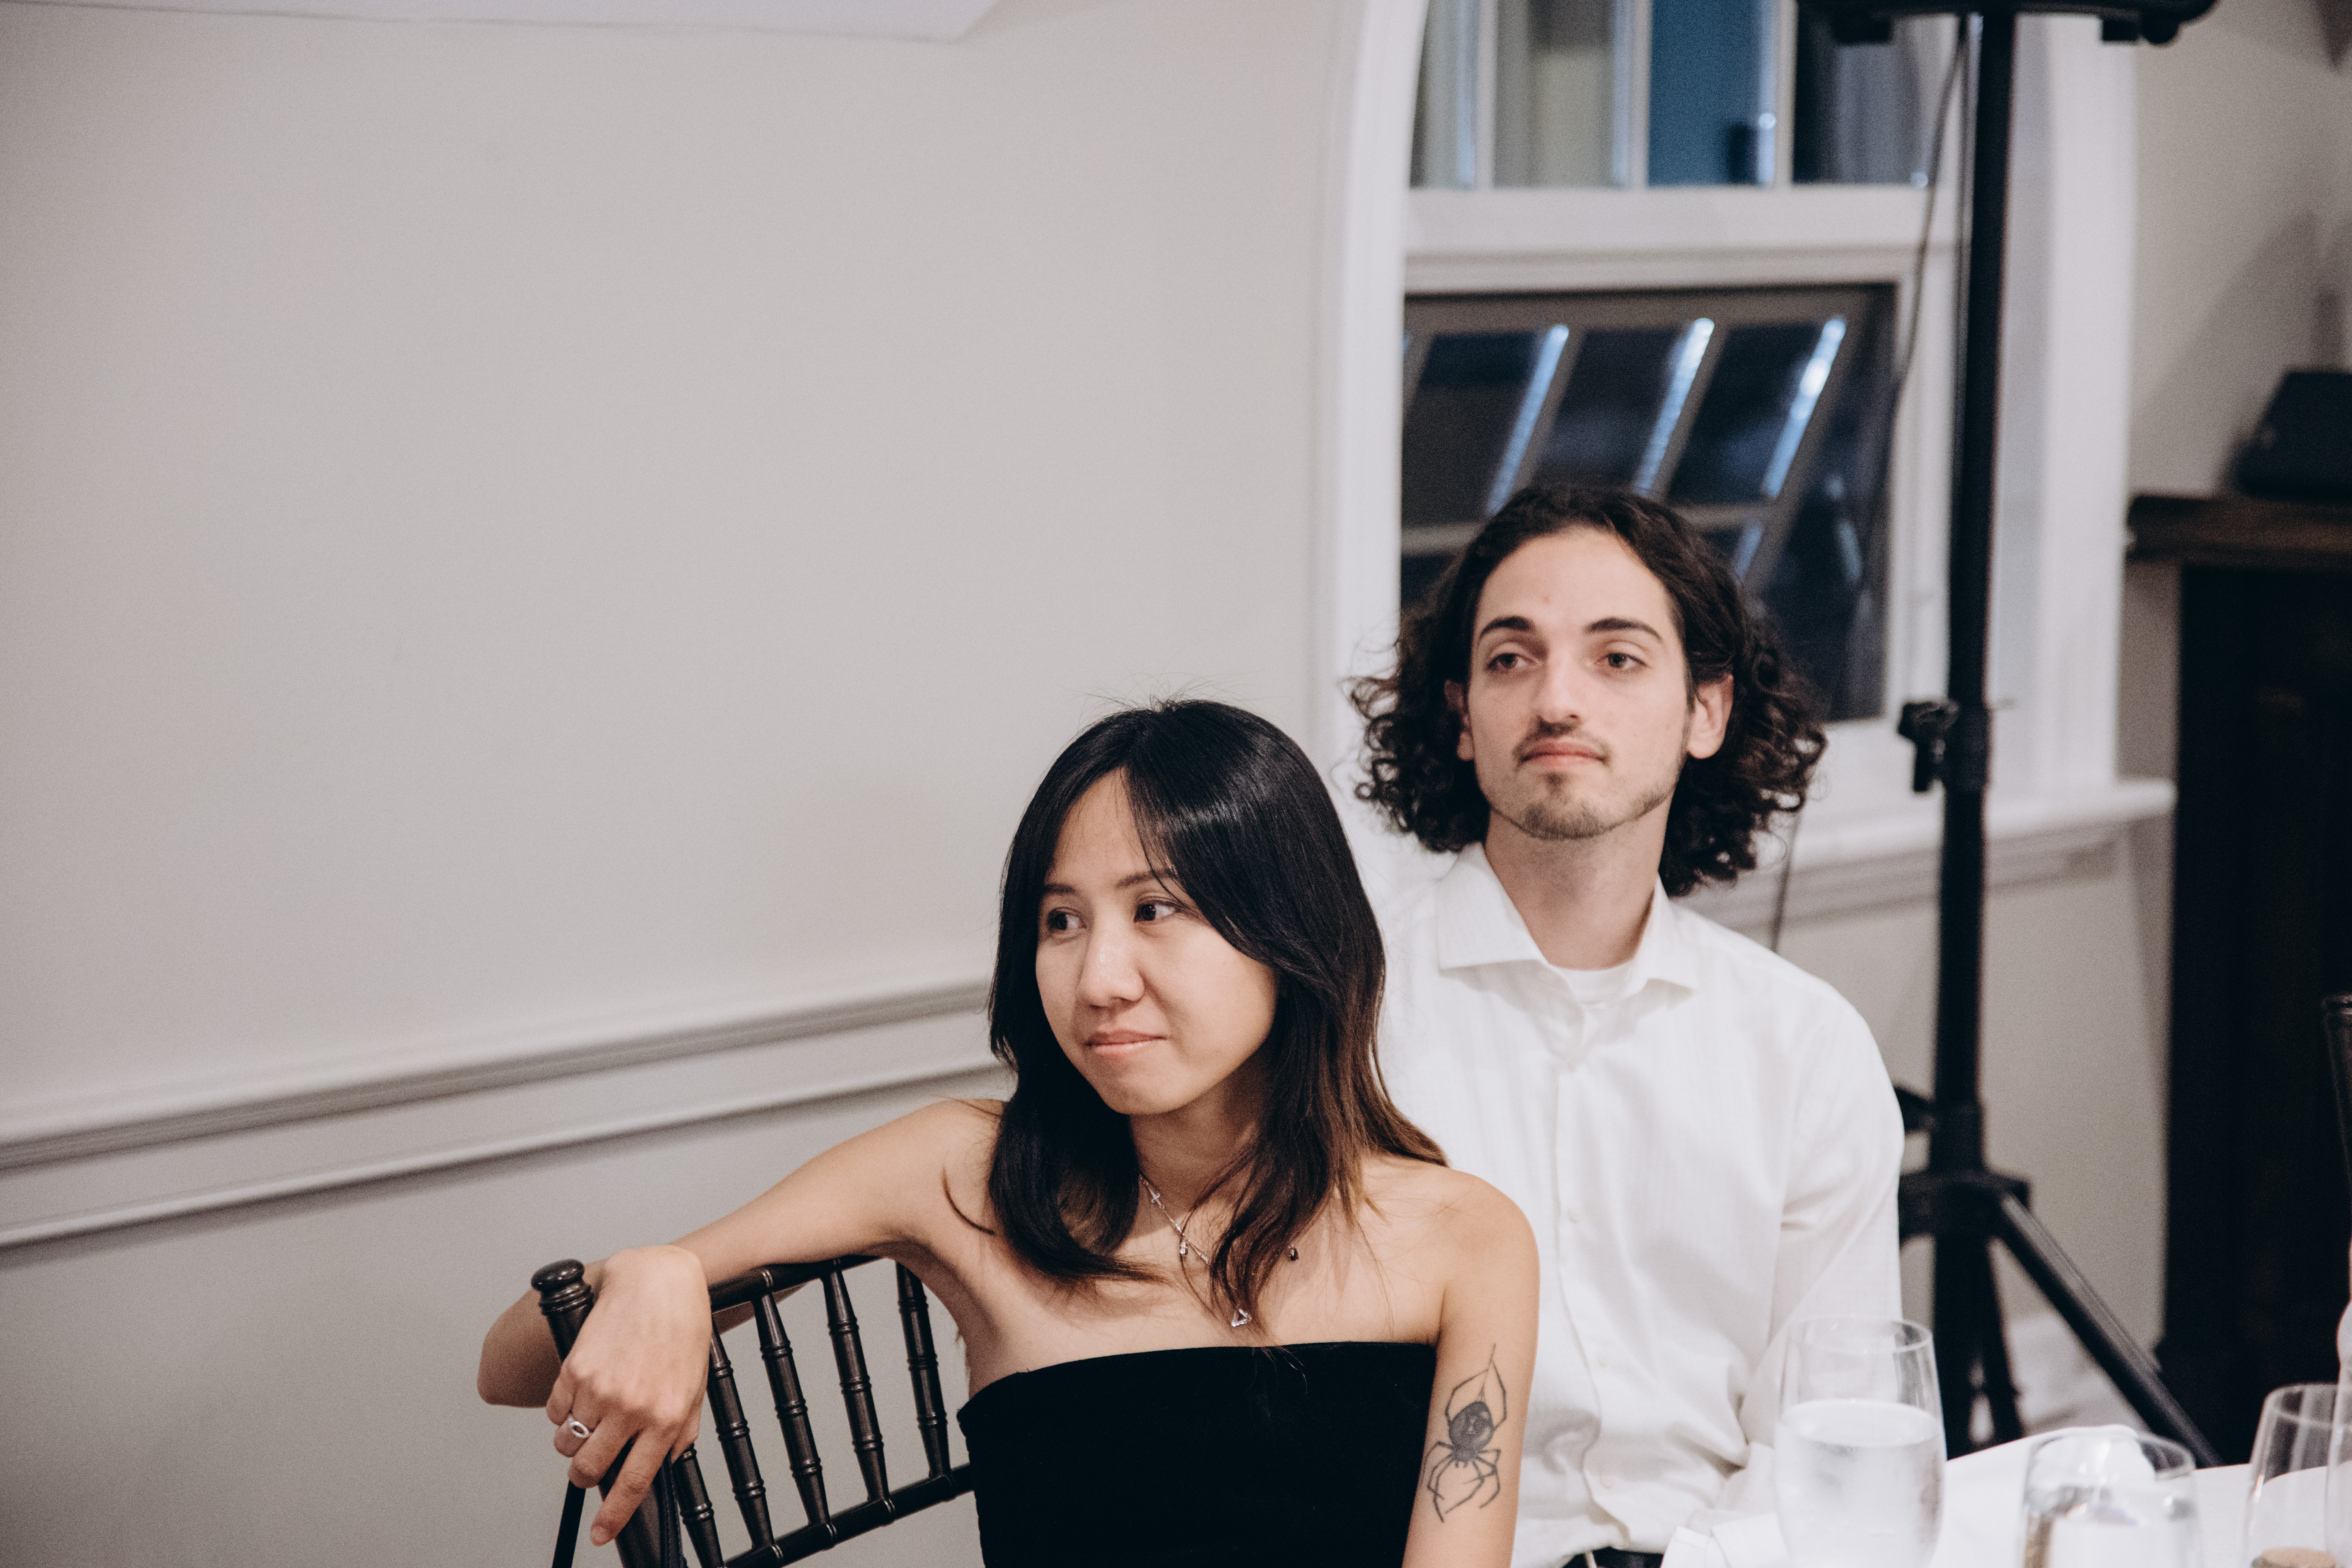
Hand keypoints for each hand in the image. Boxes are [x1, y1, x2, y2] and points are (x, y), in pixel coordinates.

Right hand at [545, 1245, 712, 1546]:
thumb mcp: (694, 1387)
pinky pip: (554, 1410)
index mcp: (664, 1417)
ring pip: (567, 1441)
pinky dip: (561, 1410)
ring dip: (573, 1440)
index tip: (601, 1534)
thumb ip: (680, 1430)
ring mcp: (600, 1389)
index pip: (634, 1482)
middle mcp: (630, 1408)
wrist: (658, 1283)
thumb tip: (664, 1462)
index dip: (614, 1517)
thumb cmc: (681, 1331)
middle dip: (584, 1475)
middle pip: (590, 1469)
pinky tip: (582, 1391)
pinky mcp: (574, 1368)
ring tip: (590, 1416)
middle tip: (589, 1464)